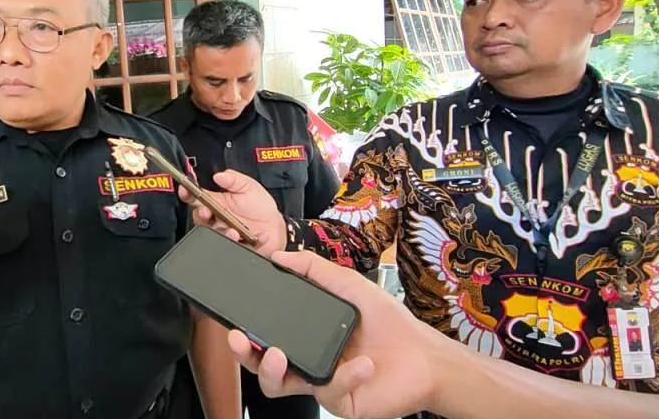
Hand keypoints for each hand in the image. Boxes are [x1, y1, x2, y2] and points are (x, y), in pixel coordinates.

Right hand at [177, 170, 286, 256]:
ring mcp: (223, 233)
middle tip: (206, 212)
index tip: (186, 190)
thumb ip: (234, 180)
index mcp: (216, 202)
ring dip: (220, 231)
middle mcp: (216, 219)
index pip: (196, 197)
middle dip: (201, 214)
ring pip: (212, 234)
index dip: (188, 193)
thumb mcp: (249, 186)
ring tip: (232, 231)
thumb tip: (219, 175)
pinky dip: (235, 243)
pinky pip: (227, 247)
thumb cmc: (260, 207)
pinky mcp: (231, 246)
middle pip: (200, 218)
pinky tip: (244, 237)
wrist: (276, 227)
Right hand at [228, 251, 445, 418]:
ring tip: (280, 354)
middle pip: (263, 366)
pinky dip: (347, 375)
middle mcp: (307, 361)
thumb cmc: (389, 323)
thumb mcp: (349, 286)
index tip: (233, 323)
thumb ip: (314, 269)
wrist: (425, 356)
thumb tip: (279, 256)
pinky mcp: (340, 401)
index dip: (245, 334)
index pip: (266, 337)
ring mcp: (321, 384)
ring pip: (282, 387)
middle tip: (240, 341)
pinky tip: (363, 363)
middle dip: (245, 355)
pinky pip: (330, 391)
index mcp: (305, 335)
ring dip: (273, 372)